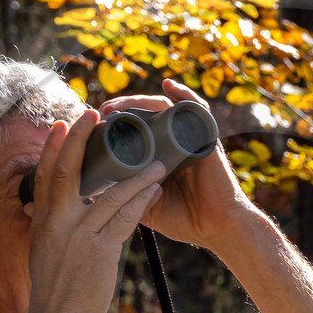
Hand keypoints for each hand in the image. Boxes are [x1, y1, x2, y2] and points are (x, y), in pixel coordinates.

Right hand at [24, 107, 166, 312]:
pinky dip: (141, 200)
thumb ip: (50, 228)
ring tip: (155, 159)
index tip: (62, 123)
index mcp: (43, 222)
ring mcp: (79, 237)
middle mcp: (58, 224)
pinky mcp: (100, 252)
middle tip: (95, 113)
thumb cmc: (53, 292)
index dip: (53, 147)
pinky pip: (124, 219)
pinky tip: (155, 188)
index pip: (45, 176)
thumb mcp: (43, 253)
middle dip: (80, 139)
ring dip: (134, 173)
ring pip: (108, 194)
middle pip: (69, 171)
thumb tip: (46, 212)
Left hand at [97, 77, 262, 250]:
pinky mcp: (205, 138)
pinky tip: (168, 84)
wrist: (217, 228)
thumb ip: (128, 198)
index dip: (115, 122)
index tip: (94, 125)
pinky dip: (184, 94)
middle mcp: (174, 142)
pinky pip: (197, 109)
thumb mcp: (146, 208)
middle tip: (103, 111)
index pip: (136, 128)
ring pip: (163, 108)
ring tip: (118, 106)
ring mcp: (190, 138)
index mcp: (160, 156)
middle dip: (123, 108)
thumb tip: (96, 194)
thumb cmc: (186, 220)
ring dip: (139, 101)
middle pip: (146, 114)